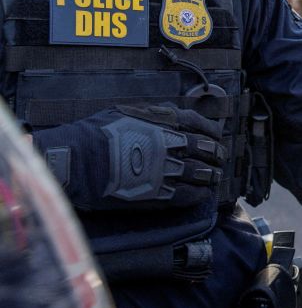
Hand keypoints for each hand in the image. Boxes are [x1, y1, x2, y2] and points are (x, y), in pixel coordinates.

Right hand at [33, 105, 225, 210]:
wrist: (78, 161)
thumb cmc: (97, 132)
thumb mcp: (129, 111)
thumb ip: (156, 113)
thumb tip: (174, 113)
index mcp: (167, 121)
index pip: (202, 126)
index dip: (212, 132)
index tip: (216, 137)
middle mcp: (173, 144)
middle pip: (208, 150)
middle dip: (216, 154)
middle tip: (218, 158)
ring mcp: (168, 170)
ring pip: (203, 174)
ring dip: (211, 175)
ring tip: (213, 176)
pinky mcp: (159, 194)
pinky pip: (189, 195)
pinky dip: (200, 194)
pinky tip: (202, 194)